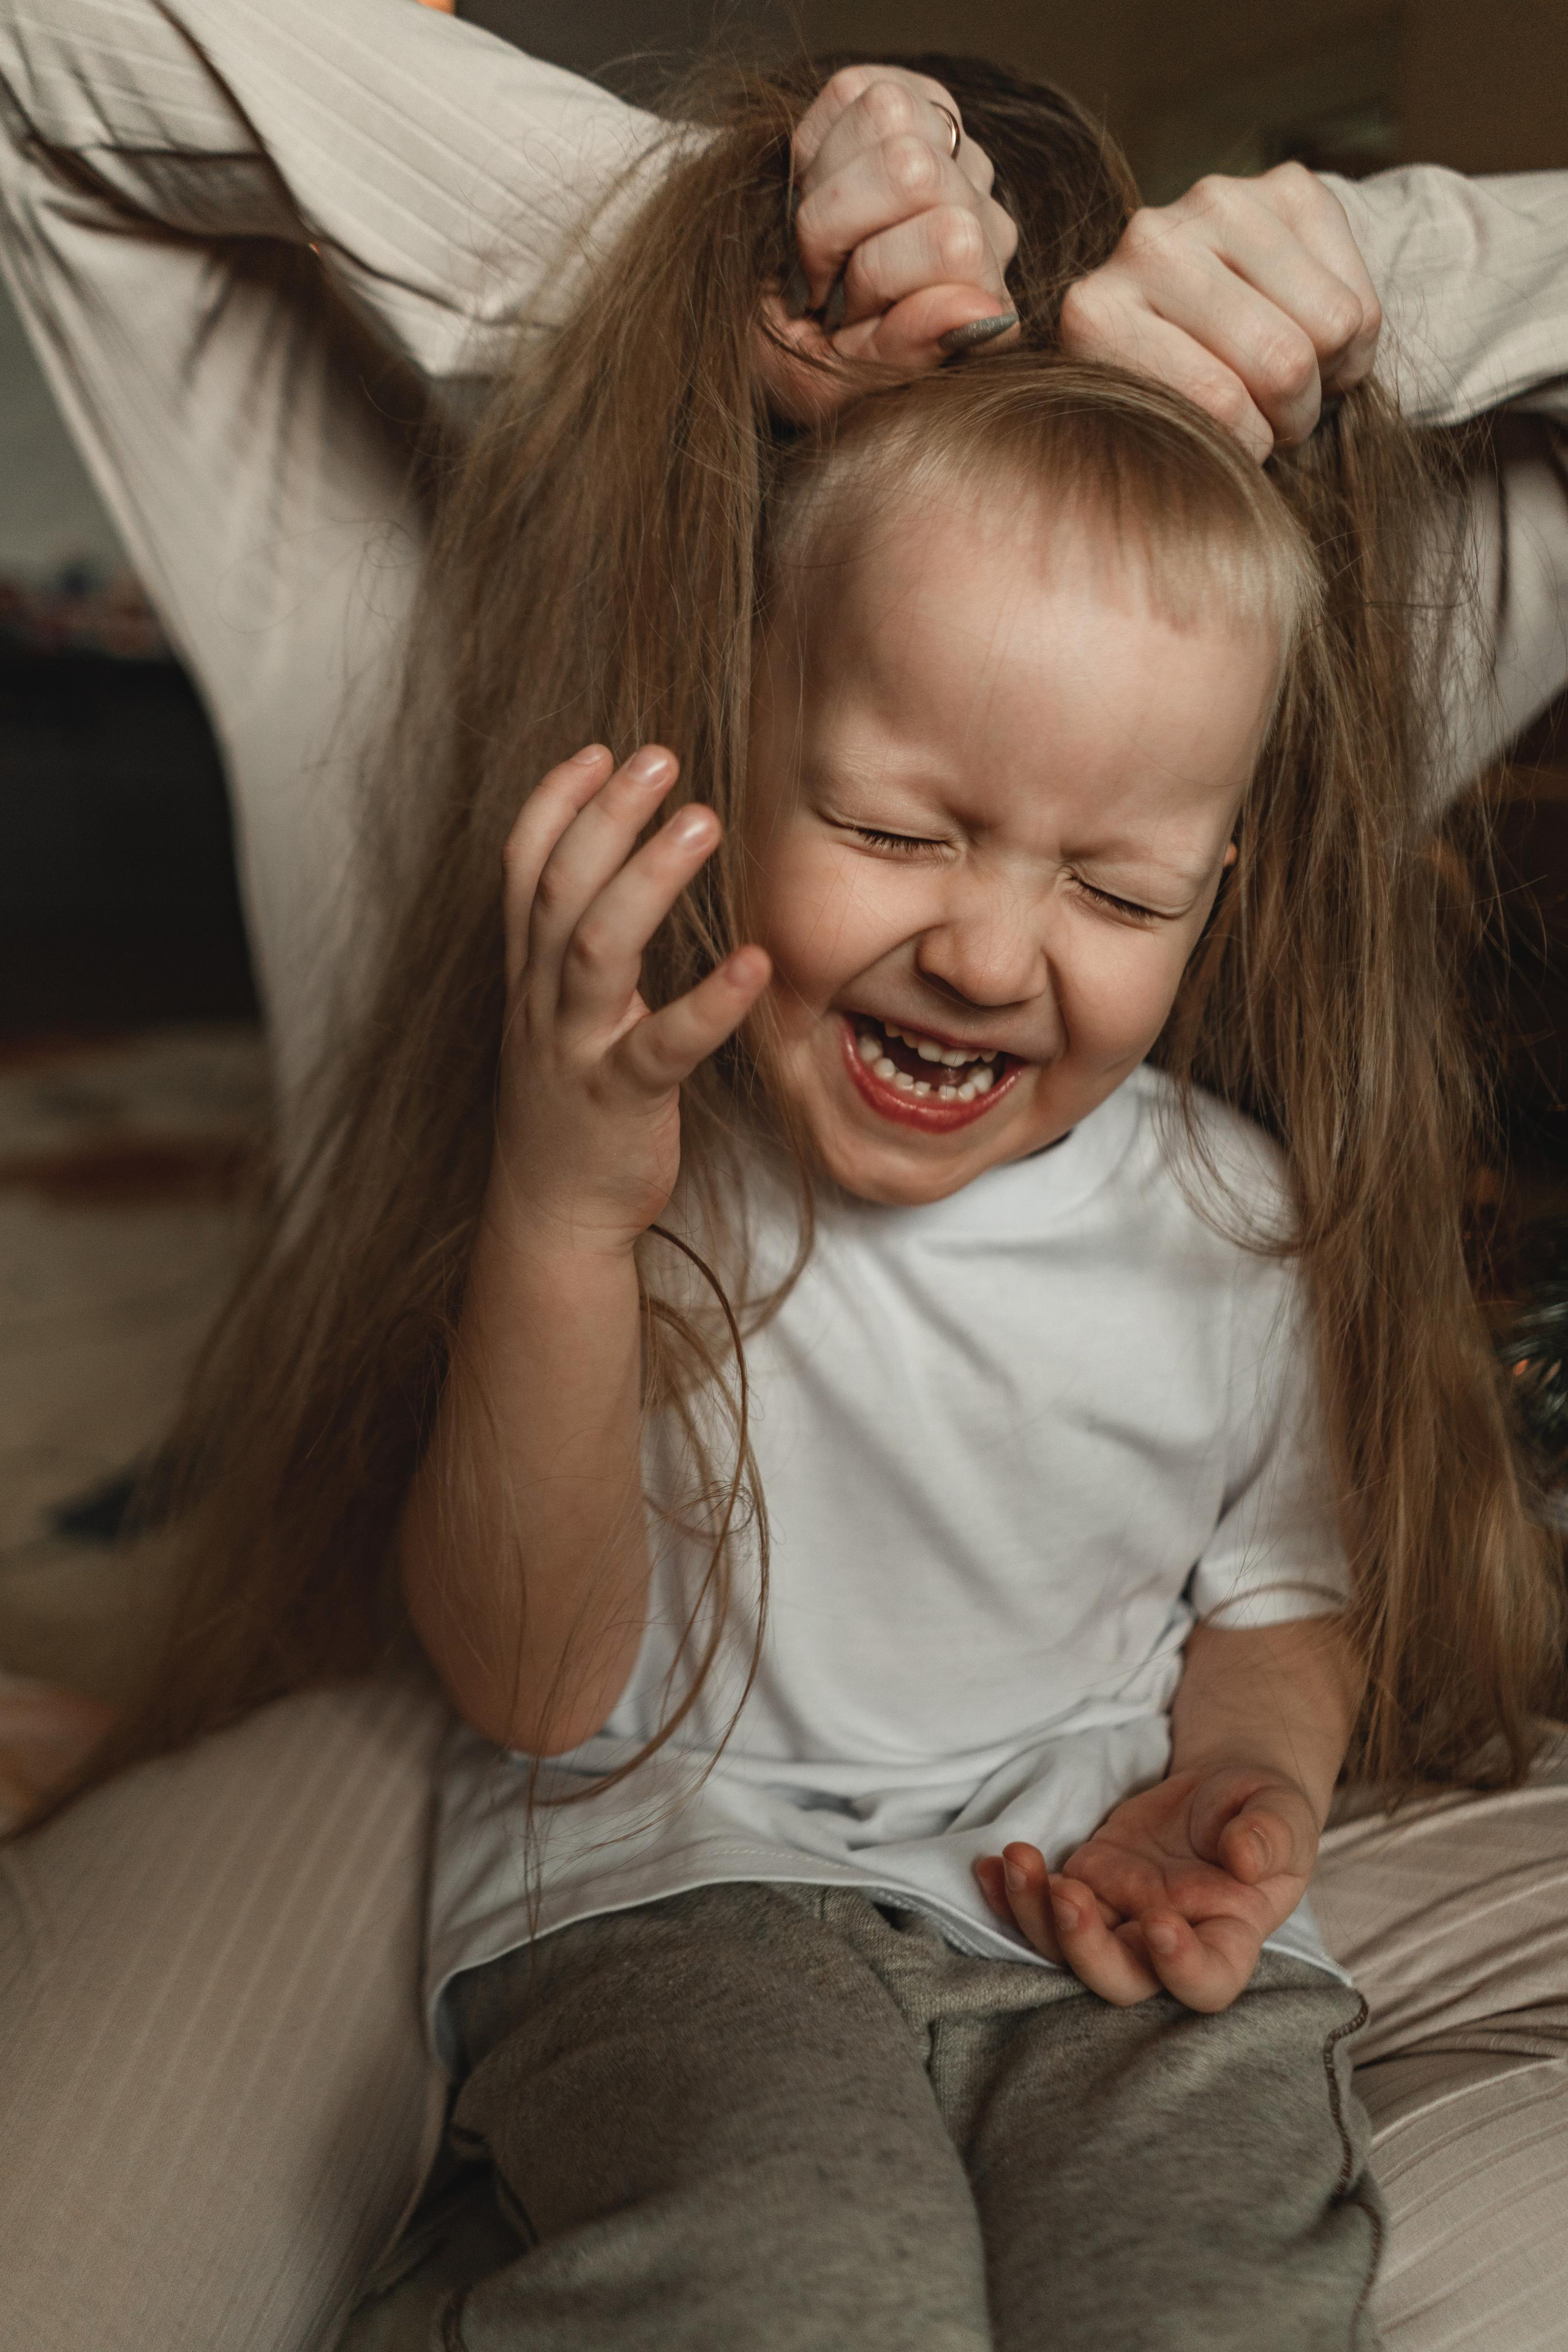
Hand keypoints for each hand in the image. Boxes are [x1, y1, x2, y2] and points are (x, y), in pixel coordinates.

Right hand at [490, 744, 769, 1254]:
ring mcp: (575, 1050)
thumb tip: (621, 872)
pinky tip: (754, 964)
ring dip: (648, 879)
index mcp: (529, 976)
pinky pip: (662, 1046)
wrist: (552, 1215)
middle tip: (657, 758)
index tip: (599, 749)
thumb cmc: (572, 1106)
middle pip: (560, 889)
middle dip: (604, 815)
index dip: (553, 804)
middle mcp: (542, 1002)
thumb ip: (578, 948)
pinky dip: (708, 1002)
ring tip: (701, 820)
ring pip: (596, 948)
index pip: (524, 870)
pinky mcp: (620, 1101)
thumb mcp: (560, 1015)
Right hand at [760, 65, 1018, 421]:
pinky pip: (854, 92)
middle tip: (822, 274)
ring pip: (891, 121)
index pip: (953, 243)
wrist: (754, 313)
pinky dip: (813, 145)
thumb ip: (902, 354)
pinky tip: (815, 190)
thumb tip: (976, 309)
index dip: (872, 273)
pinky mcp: (912, 103)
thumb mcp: (828, 382)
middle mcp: (987, 228)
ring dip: (828, 183)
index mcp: (983, 308)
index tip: (838, 316)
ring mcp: (956, 158)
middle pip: (917, 171)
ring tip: (819, 236)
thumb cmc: (791, 357)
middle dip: (841, 225)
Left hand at [974, 1764, 1320, 2011]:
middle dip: (1084, 1948)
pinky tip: (988, 1864)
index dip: (1181, 1970)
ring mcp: (1118, 1919)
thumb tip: (1244, 1858)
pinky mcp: (1084, 1885)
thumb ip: (1269, 1835)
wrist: (1222, 1792)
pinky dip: (1007, 1892)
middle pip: (1119, 1980)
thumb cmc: (1262, 1813)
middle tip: (1068, 1894)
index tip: (1161, 1922)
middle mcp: (1165, 1943)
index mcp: (1227, 1937)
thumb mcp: (1281, 1813)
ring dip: (1034, 1914)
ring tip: (1016, 1860)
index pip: (1207, 1982)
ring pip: (1065, 1947)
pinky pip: (1038, 1905)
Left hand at [1059, 162, 1381, 461]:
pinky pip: (1361, 291)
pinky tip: (1316, 338)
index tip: (1243, 446)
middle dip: (1296, 413)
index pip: (1218, 403)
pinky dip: (1357, 338)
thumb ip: (1172, 452)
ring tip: (1295, 378)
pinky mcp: (1288, 185)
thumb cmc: (1171, 396)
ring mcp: (1217, 202)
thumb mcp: (1153, 437)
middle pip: (1284, 362)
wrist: (1195, 314)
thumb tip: (1221, 489)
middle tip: (1278, 417)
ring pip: (1332, 325)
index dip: (1253, 444)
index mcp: (1098, 316)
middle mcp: (1148, 243)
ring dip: (1330, 374)